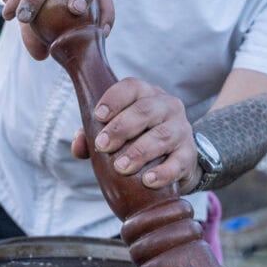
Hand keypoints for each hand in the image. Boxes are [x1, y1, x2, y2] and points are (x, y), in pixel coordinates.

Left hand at [70, 78, 197, 190]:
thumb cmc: (135, 140)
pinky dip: (163, 172)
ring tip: (121, 167)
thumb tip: (78, 145)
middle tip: (102, 146)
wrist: (172, 161)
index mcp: (145, 94)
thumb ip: (91, 136)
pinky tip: (147, 180)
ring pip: (162, 135)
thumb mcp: (113, 133)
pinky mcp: (189, 154)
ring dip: (140, 151)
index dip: (114, 99)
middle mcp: (166, 106)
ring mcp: (181, 129)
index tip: (98, 116)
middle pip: (145, 110)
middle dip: (121, 128)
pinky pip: (178, 162)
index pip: (131, 87)